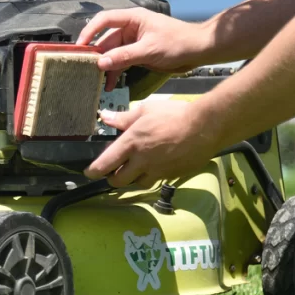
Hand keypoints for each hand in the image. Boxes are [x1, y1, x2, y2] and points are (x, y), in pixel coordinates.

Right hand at [76, 8, 210, 88]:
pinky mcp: (138, 53)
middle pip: (106, 40)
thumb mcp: (149, 50)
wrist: (199, 50)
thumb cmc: (179, 42)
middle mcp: (131, 28)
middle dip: (97, 55)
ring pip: (113, 53)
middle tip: (87, 69)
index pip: (104, 20)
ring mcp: (134, 41)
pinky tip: (111, 83)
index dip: (89, 31)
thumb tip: (102, 62)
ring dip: (106, 67)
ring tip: (99, 81)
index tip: (80, 46)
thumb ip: (124, 56)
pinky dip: (116, 71)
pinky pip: (122, 61)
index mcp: (133, 18)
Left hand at [84, 100, 219, 187]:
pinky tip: (154, 166)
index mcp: (131, 143)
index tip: (89, 173)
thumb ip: (123, 118)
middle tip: (112, 171)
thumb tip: (105, 117)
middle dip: (112, 179)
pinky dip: (150, 176)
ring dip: (131, 180)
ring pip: (137, 184)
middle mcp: (141, 161)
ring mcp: (157, 171)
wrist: (205, 127)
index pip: (105, 164)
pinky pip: (155, 180)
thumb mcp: (146, 110)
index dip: (94, 171)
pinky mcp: (170, 176)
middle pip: (118, 181)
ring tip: (133, 170)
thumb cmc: (174, 115)